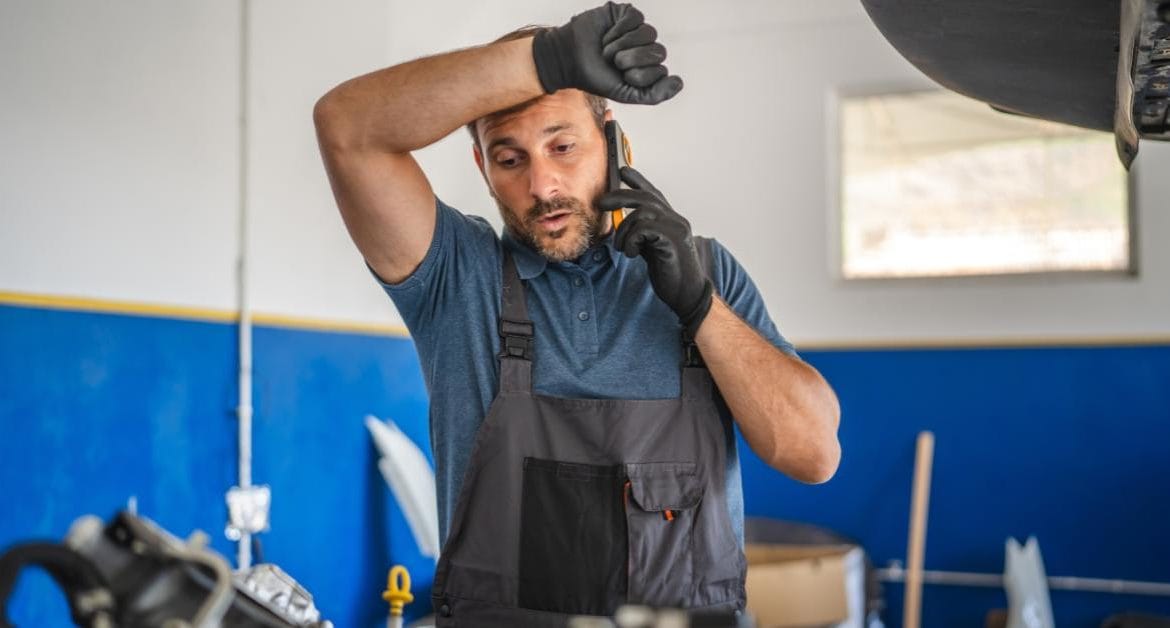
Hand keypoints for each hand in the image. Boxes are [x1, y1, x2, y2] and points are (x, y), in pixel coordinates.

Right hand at [532, 2, 682, 104]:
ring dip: (623, 45)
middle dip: (632, 60)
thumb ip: (653, 94)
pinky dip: (618, 31)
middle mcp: (646, 48)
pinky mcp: (627, 14)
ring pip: (648, 33)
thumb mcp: (625, 94)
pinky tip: (607, 36)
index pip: (661, 70)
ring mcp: (638, 30)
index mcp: (649, 68)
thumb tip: (678, 83)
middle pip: (658, 51)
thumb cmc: (596, 76)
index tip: (622, 77)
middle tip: (614, 63)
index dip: (640, 75)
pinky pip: (635, 19)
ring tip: (607, 50)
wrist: (569, 59)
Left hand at [599, 166, 712, 337]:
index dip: (638, 181)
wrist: (687, 294)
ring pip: (641, 213)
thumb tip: (623, 224)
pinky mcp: (672, 240)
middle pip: (645, 197)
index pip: (654, 194)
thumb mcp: (651, 249)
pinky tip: (632, 254)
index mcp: (671, 220)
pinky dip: (631, 241)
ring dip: (624, 231)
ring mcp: (676, 228)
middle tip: (602, 203)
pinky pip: (644, 229)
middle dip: (620, 196)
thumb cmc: (670, 272)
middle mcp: (676, 220)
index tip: (623, 171)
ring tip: (624, 248)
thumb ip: (642, 234)